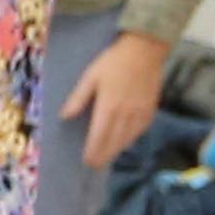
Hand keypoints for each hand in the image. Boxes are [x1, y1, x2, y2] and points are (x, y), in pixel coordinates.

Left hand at [62, 29, 170, 172]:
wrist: (145, 50)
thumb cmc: (113, 61)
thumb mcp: (90, 76)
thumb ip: (78, 98)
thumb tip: (64, 117)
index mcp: (108, 108)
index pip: (98, 137)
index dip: (92, 151)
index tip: (86, 161)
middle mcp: (125, 115)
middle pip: (113, 142)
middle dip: (103, 155)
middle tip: (95, 165)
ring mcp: (140, 113)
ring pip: (127, 139)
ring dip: (117, 150)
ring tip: (107, 157)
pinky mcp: (150, 110)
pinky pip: (140, 131)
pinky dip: (131, 139)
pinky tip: (125, 142)